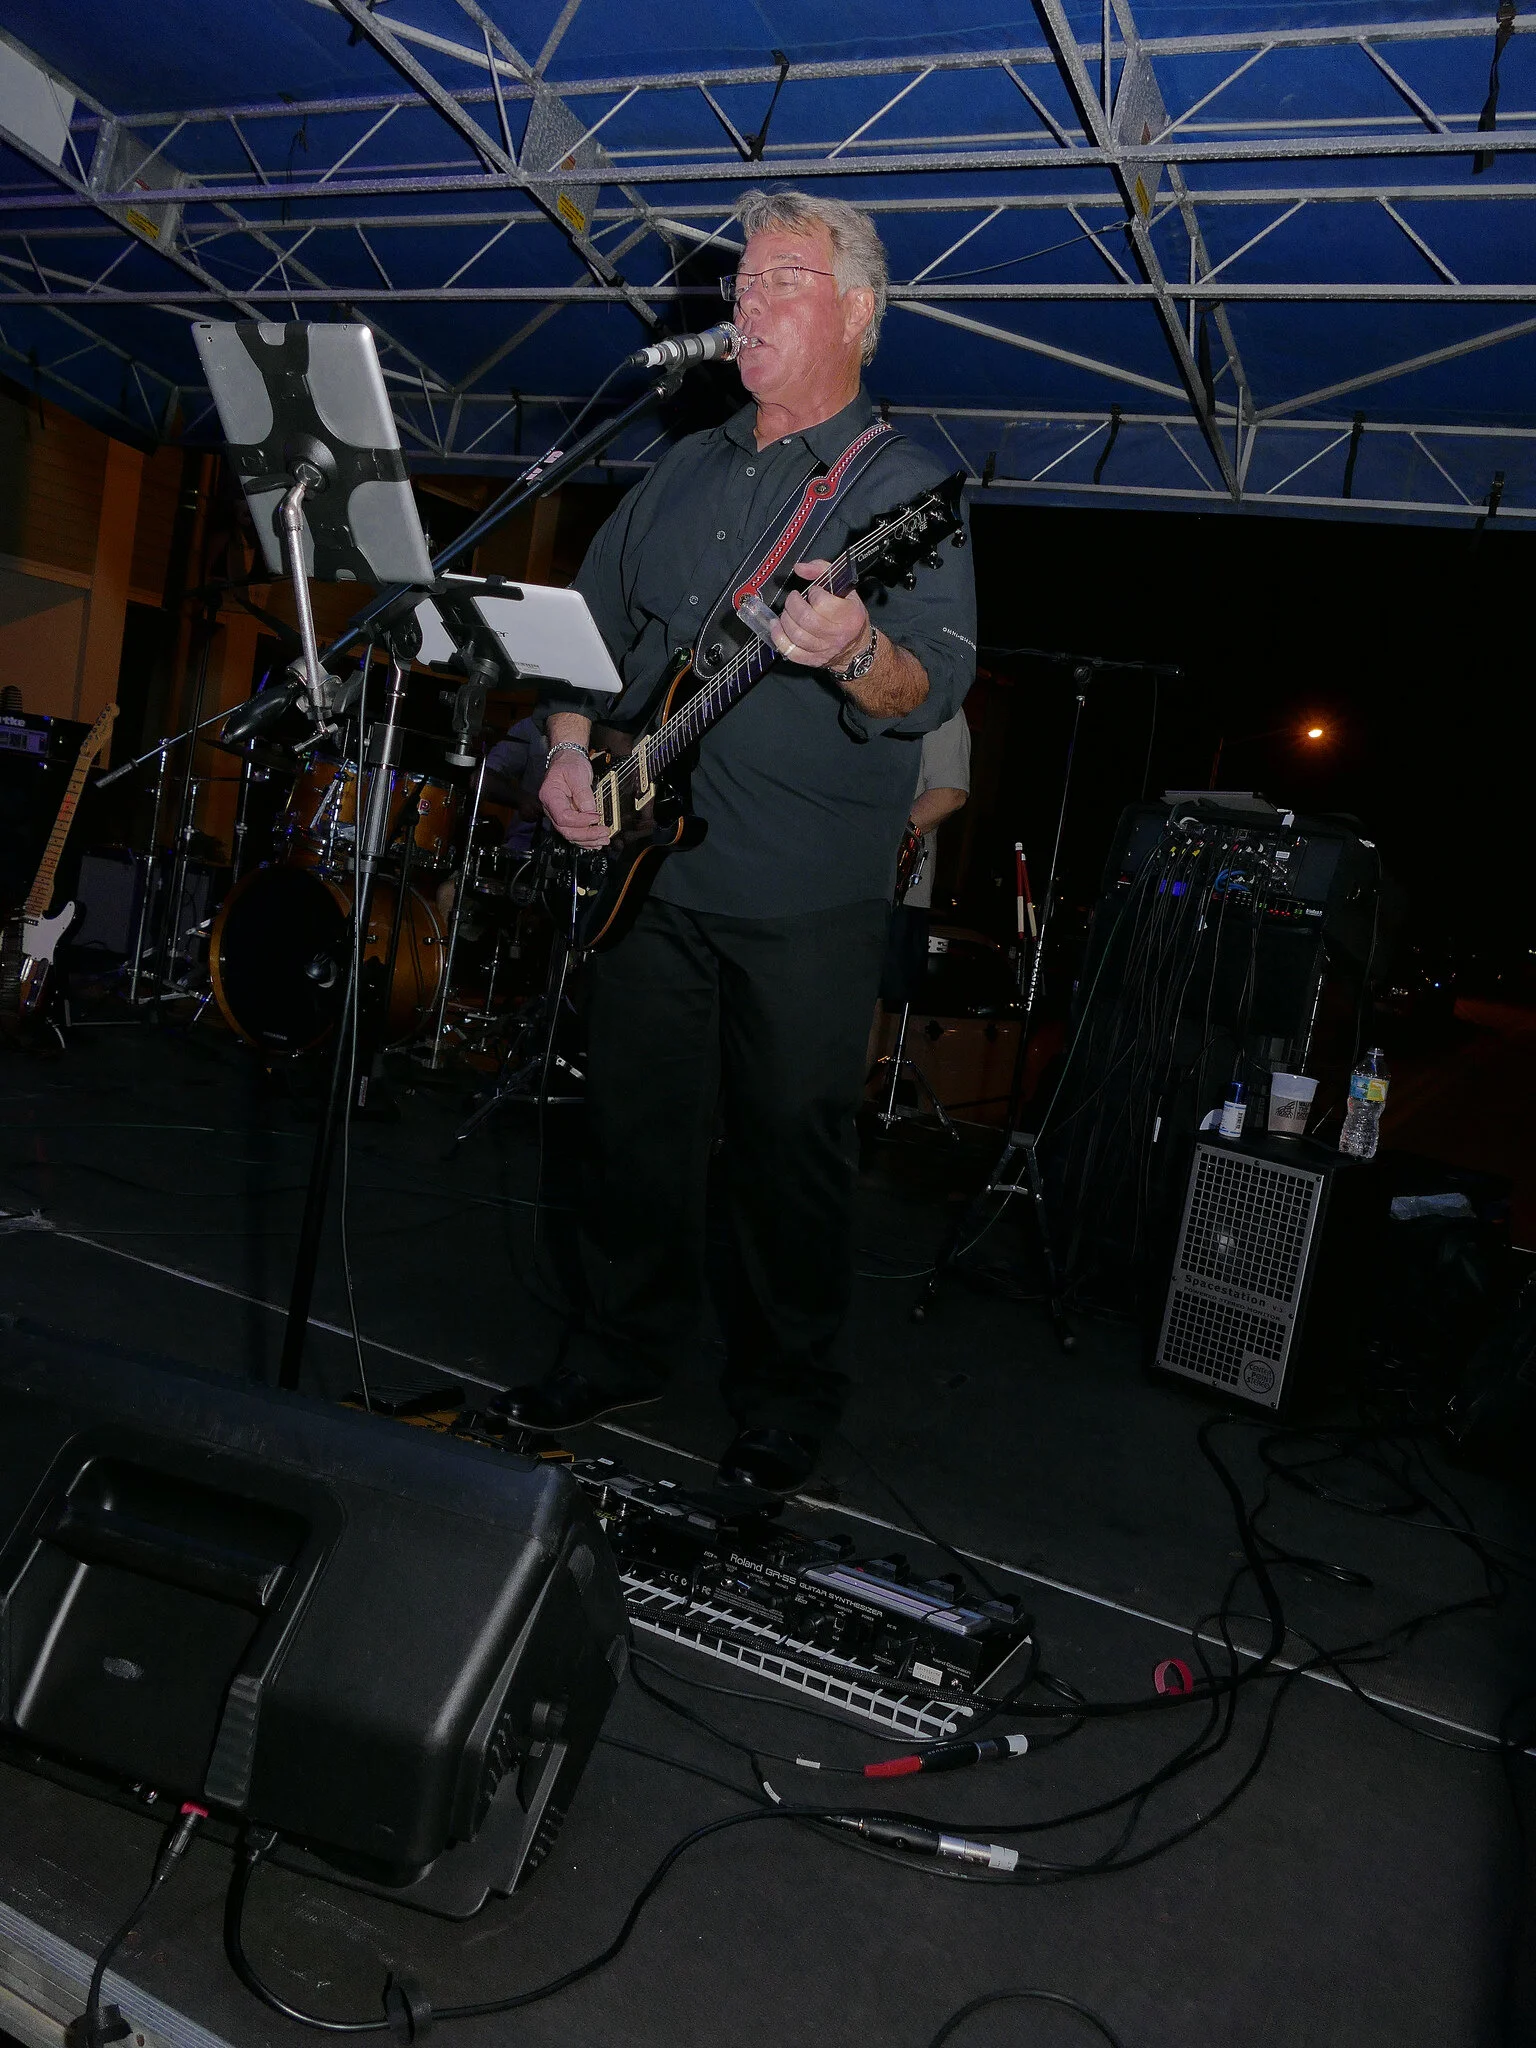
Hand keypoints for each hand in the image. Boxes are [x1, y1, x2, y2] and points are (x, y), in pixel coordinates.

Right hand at [540, 749, 611, 847]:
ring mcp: (558, 814)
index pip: (563, 817)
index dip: (581, 821)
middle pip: (566, 830)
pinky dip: (586, 839)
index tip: (596, 817)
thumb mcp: (577, 773)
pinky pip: (574, 832)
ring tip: (603, 839)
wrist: (568, 760)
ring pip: (570, 834)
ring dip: (588, 840)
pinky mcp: (567, 817)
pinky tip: (596, 842)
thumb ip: (583, 793)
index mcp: (550, 796)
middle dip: (587, 835)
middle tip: (604, 832)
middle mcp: (551, 808)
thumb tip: (590, 810)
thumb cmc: (569, 764)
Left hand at [771, 558, 870, 673]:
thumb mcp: (845, 589)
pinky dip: (779, 637)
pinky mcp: (812, 660)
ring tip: (788, 611)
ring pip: (796, 635)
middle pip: (806, 619)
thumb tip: (799, 568)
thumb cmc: (850, 616)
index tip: (814, 592)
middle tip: (794, 599)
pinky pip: (790, 651)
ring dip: (785, 619)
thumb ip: (822, 571)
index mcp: (848, 616)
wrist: (856, 648)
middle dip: (793, 604)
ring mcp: (823, 650)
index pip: (821, 602)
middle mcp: (837, 635)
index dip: (813, 593)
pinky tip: (776, 626)